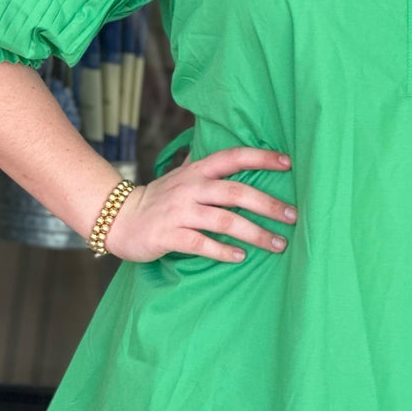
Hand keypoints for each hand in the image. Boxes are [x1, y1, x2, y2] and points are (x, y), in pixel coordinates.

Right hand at [103, 146, 295, 263]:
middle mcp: (191, 187)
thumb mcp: (182, 175)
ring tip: (278, 244)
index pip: (233, 157)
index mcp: (197, 171)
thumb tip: (235, 152)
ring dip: (255, 233)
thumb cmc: (159, 198)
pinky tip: (241, 258)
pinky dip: (223, 251)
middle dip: (268, 204)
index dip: (261, 157)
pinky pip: (201, 244)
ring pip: (224, 220)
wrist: (118, 218)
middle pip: (235, 192)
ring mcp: (179, 212)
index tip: (289, 162)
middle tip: (293, 216)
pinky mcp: (169, 235)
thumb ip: (205, 164)